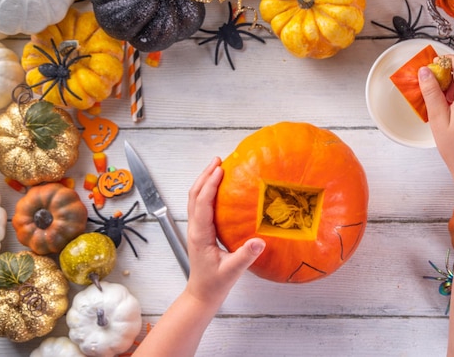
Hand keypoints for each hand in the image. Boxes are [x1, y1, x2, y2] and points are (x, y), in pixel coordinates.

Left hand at [185, 157, 264, 305]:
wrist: (202, 294)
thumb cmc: (215, 284)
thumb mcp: (232, 271)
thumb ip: (245, 256)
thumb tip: (259, 241)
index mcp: (200, 234)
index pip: (202, 203)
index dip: (210, 185)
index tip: (220, 170)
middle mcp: (195, 228)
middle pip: (194, 194)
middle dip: (205, 175)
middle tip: (218, 160)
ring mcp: (196, 228)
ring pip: (195, 198)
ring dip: (204, 180)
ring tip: (217, 167)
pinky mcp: (201, 230)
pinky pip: (200, 205)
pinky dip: (207, 191)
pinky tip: (219, 187)